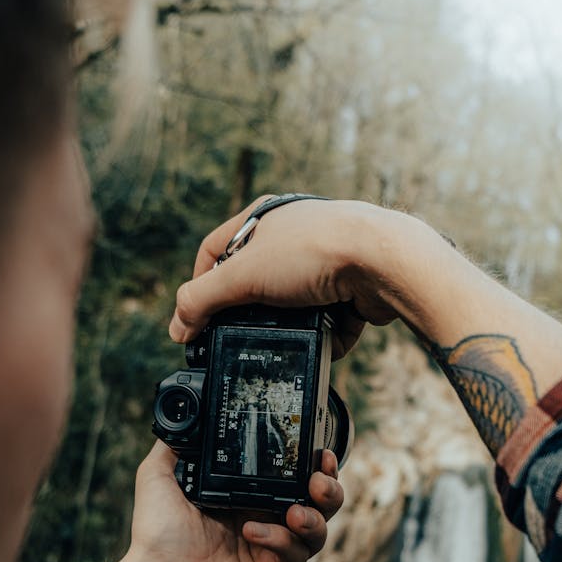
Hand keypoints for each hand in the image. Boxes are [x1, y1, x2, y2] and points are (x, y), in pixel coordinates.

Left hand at [119, 441, 343, 561]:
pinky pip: (296, 558)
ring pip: (318, 532)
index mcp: (246, 502)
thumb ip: (175, 447)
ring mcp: (273, 558)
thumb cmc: (154, 541)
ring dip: (315, 516)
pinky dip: (280, 541)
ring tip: (295, 511)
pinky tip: (253, 533)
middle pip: (319, 504)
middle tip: (319, 479)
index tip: (320, 451)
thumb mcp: (158, 480)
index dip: (312, 464)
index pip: (293, 478)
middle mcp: (266, 527)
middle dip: (329, 488)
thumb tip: (184, 416)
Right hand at [168, 197, 405, 358]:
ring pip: (292, 306)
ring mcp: (325, 261)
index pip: (214, 251)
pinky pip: (327, 321)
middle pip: (255, 283)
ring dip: (289, 328)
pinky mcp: (351, 288)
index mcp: (263, 219)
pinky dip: (323, 336)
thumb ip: (203, 300)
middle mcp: (294, 235)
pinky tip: (323, 342)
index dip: (200, 284)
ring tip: (288, 339)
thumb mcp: (244, 276)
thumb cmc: (316, 251)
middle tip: (241, 336)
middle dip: (251, 313)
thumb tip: (177, 326)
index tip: (194, 318)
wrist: (383, 262)